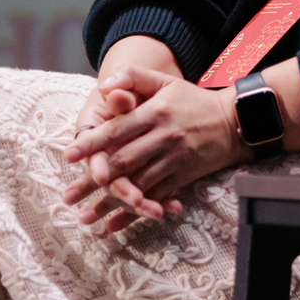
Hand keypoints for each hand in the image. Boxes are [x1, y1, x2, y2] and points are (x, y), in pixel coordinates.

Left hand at [61, 67, 243, 230]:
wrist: (233, 121)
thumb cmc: (192, 100)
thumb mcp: (166, 81)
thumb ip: (134, 77)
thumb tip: (104, 85)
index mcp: (155, 112)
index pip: (118, 129)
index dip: (92, 142)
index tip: (69, 155)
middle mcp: (163, 137)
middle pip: (123, 161)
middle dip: (92, 181)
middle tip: (67, 196)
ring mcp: (174, 159)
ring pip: (137, 184)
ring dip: (110, 202)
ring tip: (85, 217)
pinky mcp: (183, 176)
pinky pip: (156, 196)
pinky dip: (135, 212)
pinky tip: (116, 223)